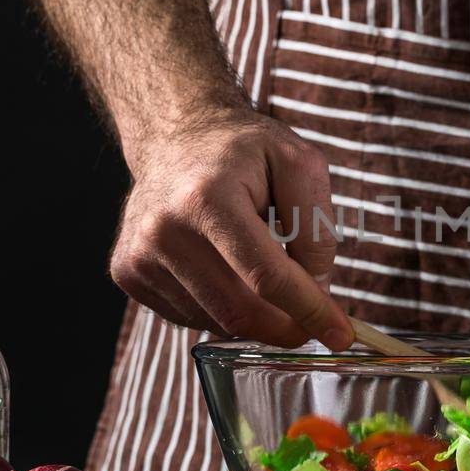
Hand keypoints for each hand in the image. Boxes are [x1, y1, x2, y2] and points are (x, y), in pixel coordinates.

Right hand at [109, 108, 352, 349]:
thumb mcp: (299, 165)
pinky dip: (222, 308)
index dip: (309, 311)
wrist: (175, 135)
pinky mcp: (128, 273)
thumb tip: (316, 291)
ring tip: (260, 269)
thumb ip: (317, 228)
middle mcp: (164, 230)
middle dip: (287, 327)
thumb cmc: (242, 151)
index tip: (341, 335)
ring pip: (217, 321)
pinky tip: (225, 270)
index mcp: (208, 198)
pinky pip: (190, 317)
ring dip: (255, 314)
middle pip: (240, 311)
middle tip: (313, 323)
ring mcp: (139, 256)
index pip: (266, 276)